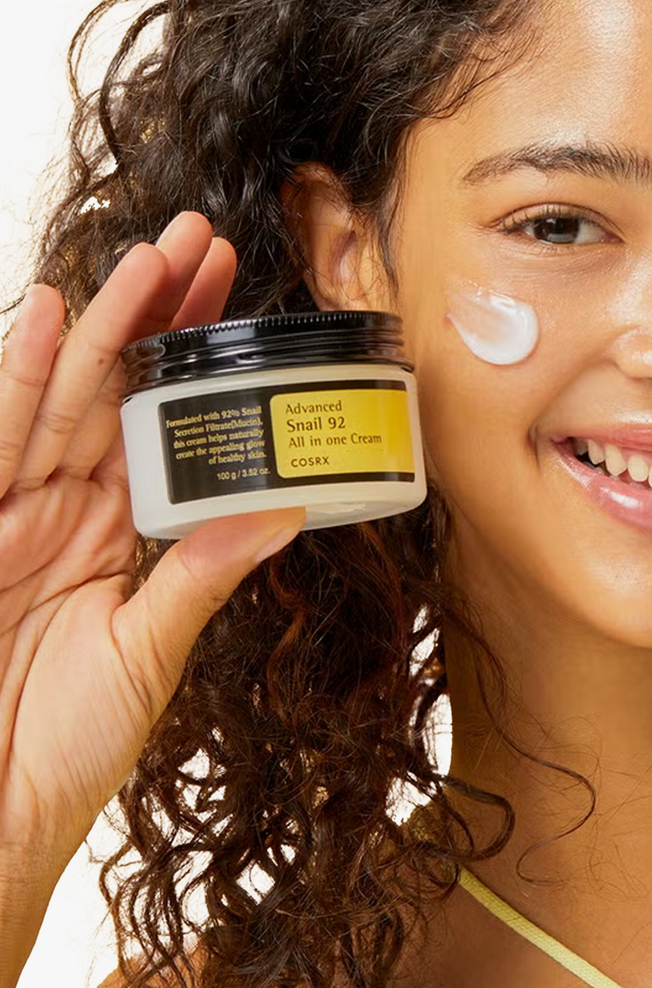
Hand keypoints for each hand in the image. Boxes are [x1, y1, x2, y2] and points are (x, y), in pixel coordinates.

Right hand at [0, 213, 303, 894]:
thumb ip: (202, 574)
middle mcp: (64, 507)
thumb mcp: (148, 650)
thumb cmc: (64, 746)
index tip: (235, 296)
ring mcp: (11, 511)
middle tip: (198, 241)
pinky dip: (16, 378)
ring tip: (144, 260)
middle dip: (155, 313)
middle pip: (115, 389)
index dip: (193, 357)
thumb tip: (287, 514)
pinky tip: (45, 317)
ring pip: (59, 397)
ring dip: (101, 325)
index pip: (163, 422)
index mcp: (117, 530)